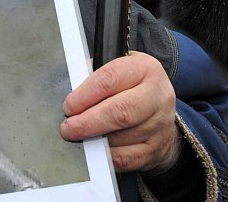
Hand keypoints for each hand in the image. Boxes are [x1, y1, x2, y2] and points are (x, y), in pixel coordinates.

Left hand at [60, 52, 180, 172]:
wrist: (159, 112)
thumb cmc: (131, 87)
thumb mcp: (118, 71)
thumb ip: (94, 78)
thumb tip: (71, 97)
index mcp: (145, 68)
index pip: (110, 79)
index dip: (85, 95)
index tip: (68, 106)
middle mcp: (157, 95)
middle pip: (120, 112)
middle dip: (88, 122)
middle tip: (68, 128)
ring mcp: (159, 124)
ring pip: (120, 138)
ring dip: (94, 140)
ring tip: (81, 137)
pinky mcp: (155, 148)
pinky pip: (125, 158)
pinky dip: (105, 156)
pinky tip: (95, 150)